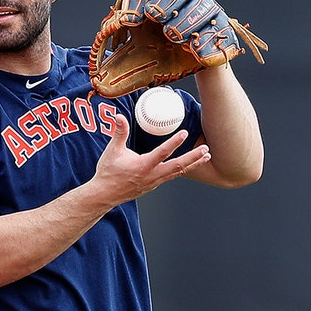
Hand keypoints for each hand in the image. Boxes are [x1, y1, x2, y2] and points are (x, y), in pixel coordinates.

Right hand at [92, 114, 210, 205]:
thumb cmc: (108, 172)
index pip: (162, 153)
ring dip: (193, 164)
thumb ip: (119, 132)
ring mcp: (154, 181)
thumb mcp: (112, 150)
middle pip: (178, 166)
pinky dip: (182, 170)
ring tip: (205, 156)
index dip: (174, 142)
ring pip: (178, 172)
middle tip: (206, 149)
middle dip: (194, 157)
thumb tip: (119, 116)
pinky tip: (187, 165)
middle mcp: (152, 175)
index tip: (184, 133)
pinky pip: (171, 176)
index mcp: (143, 165)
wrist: (105, 194)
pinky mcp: (153, 185)